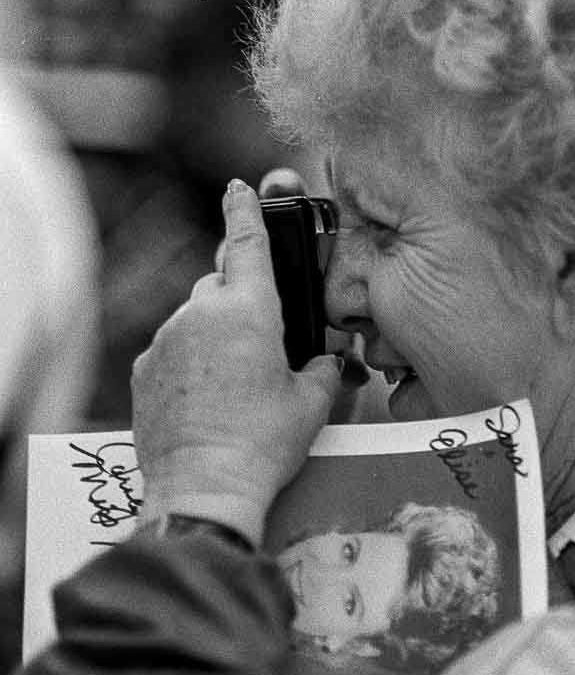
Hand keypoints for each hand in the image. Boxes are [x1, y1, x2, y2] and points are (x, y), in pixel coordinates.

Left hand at [132, 180, 341, 546]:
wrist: (204, 487)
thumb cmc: (263, 444)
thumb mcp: (312, 404)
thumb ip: (324, 369)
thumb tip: (329, 361)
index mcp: (250, 309)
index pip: (249, 242)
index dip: (245, 208)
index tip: (238, 187)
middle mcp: (202, 314)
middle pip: (222, 285)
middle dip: (242, 302)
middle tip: (264, 345)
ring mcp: (167, 340)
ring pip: (196, 319)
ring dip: (215, 337)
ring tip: (236, 387)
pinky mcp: (145, 369)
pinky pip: (172, 350)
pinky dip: (190, 364)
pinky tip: (207, 401)